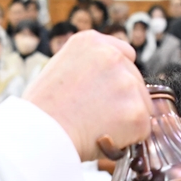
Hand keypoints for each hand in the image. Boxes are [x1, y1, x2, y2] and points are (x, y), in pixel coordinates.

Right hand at [26, 31, 152, 161]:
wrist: (38, 135)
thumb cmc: (40, 110)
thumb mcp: (58, 69)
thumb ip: (86, 67)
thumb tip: (103, 81)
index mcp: (91, 42)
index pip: (124, 54)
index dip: (116, 77)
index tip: (106, 92)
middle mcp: (113, 57)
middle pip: (135, 80)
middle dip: (123, 99)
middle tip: (97, 117)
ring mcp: (128, 84)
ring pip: (142, 104)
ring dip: (127, 118)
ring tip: (97, 128)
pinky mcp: (137, 113)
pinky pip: (142, 129)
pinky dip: (128, 139)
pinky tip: (105, 139)